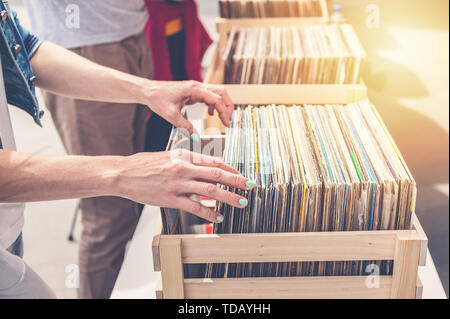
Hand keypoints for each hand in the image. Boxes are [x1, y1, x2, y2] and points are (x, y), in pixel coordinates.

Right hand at [115, 150, 252, 222]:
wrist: (124, 174)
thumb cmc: (145, 164)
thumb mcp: (167, 155)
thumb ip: (186, 159)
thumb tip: (204, 163)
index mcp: (184, 157)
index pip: (213, 161)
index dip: (231, 168)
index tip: (242, 174)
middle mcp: (183, 169)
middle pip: (216, 175)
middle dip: (236, 181)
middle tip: (250, 186)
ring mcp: (177, 185)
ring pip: (209, 191)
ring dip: (227, 198)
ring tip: (241, 203)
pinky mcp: (170, 199)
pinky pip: (194, 208)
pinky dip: (208, 214)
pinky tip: (218, 218)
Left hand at [142, 81, 233, 136]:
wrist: (149, 91)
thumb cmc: (157, 98)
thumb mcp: (170, 115)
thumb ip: (184, 126)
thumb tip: (194, 138)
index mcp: (194, 89)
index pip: (216, 99)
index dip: (224, 112)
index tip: (226, 124)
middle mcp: (197, 86)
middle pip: (222, 92)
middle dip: (228, 106)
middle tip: (228, 121)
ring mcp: (196, 88)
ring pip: (217, 93)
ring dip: (222, 105)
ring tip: (222, 119)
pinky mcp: (194, 91)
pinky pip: (209, 96)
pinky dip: (213, 105)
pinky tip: (209, 114)